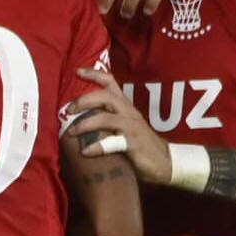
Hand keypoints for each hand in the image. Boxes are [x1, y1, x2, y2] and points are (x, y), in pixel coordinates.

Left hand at [64, 68, 170, 183]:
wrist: (167, 163)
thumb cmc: (142, 146)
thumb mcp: (126, 128)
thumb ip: (109, 122)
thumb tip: (83, 122)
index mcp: (126, 107)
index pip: (111, 83)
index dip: (94, 74)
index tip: (77, 71)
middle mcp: (129, 113)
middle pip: (105, 96)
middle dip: (83, 101)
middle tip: (69, 110)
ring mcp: (132, 128)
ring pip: (105, 118)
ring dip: (84, 124)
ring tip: (71, 132)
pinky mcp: (133, 144)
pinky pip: (112, 143)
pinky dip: (96, 147)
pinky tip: (85, 152)